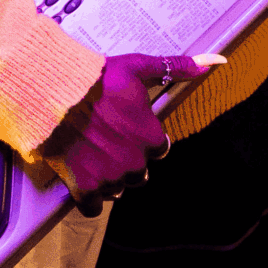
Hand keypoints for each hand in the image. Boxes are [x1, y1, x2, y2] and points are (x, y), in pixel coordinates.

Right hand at [38, 52, 221, 217]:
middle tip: (105, 139)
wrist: (53, 94)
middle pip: (139, 171)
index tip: (126, 127)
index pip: (159, 149)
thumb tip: (214, 61)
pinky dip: (88, 196)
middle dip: (126, 158)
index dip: (142, 138)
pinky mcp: (84, 188)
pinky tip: (81, 177)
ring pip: (117, 188)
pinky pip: (93, 207)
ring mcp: (109, 178)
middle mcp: (134, 162)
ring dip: (107, 176)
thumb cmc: (95, 80)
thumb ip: (175, 68)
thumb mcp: (137, 68)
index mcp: (150, 137)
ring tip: (90, 153)